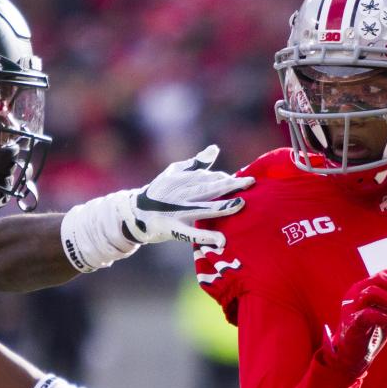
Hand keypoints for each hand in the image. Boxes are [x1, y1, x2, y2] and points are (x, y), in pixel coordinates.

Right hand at [122, 145, 253, 246]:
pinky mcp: (173, 228)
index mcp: (181, 179)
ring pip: (203, 207)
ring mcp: (176, 211)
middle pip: (209, 188)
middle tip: (250, 182)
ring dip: (222, 206)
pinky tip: (222, 239)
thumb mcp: (174, 173)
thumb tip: (215, 148)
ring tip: (241, 204)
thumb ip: (196, 163)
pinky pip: (191, 233)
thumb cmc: (159, 192)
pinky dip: (206, 236)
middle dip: (230, 184)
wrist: (136, 214)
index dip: (225, 180)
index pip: (208, 177)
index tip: (240, 183)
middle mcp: (179, 193)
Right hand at [322, 269, 386, 374]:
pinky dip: (386, 318)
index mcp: (364, 286)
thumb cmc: (374, 329)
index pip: (386, 274)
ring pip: (371, 292)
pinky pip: (367, 314)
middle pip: (380, 279)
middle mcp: (355, 293)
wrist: (354, 354)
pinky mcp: (350, 324)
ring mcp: (351, 307)